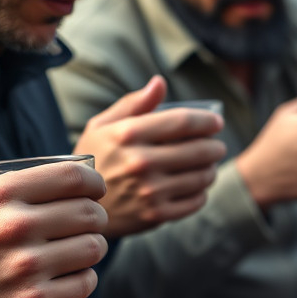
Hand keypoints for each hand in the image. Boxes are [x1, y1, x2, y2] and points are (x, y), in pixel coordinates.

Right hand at [0, 162, 107, 297]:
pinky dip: (84, 278)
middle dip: (97, 218)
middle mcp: (16, 227)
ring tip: (79, 249)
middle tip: (89, 224)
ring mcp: (26, 267)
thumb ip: (18, 192)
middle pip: (90, 213)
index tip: (95, 190)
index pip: (72, 177)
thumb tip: (74, 183)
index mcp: (0, 194)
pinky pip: (85, 283)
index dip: (93, 183)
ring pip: (93, 248)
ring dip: (93, 248)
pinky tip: (70, 275)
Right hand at [74, 75, 225, 237]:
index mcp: (128, 134)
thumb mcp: (102, 126)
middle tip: (217, 147)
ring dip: (211, 169)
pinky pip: (196, 201)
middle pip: (198, 150)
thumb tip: (160, 83)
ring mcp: (150, 191)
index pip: (182, 122)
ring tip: (208, 165)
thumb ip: (134, 104)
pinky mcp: (157, 215)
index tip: (216, 122)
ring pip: (201, 177)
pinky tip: (197, 186)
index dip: (206, 121)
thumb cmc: (94, 159)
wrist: (79, 205)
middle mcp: (141, 162)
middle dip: (215, 147)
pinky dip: (202, 192)